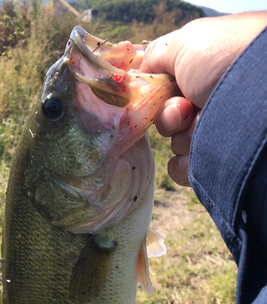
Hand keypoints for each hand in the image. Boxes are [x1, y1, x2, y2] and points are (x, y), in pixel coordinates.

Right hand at [141, 12, 266, 185]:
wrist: (263, 97)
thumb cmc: (227, 59)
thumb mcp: (187, 43)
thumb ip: (157, 56)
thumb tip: (141, 73)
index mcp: (208, 76)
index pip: (169, 90)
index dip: (160, 93)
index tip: (165, 90)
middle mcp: (214, 104)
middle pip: (169, 119)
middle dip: (170, 116)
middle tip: (186, 108)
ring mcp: (217, 134)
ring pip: (176, 144)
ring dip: (183, 137)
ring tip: (206, 126)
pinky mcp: (216, 163)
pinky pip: (182, 169)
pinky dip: (184, 165)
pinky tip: (198, 153)